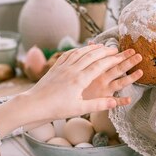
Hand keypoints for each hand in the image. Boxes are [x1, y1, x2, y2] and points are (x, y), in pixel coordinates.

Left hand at [22, 44, 137, 120]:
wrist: (34, 104)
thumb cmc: (56, 109)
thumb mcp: (79, 109)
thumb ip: (98, 104)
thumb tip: (115, 103)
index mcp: (79, 80)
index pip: (100, 65)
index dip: (112, 59)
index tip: (121, 56)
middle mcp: (72, 70)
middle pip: (92, 55)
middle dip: (105, 51)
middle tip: (115, 49)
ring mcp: (63, 67)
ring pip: (81, 52)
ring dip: (93, 48)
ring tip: (101, 46)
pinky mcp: (56, 67)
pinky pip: (69, 54)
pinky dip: (78, 49)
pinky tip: (81, 49)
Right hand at [82, 48, 142, 99]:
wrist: (67, 98)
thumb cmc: (76, 81)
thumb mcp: (80, 67)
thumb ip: (89, 55)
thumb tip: (92, 43)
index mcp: (97, 70)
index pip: (111, 60)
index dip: (122, 55)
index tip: (132, 50)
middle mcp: (102, 79)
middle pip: (118, 69)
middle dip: (129, 62)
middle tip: (139, 56)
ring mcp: (104, 90)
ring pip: (120, 83)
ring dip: (131, 78)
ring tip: (141, 72)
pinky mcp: (103, 100)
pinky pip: (114, 102)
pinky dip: (121, 101)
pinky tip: (130, 99)